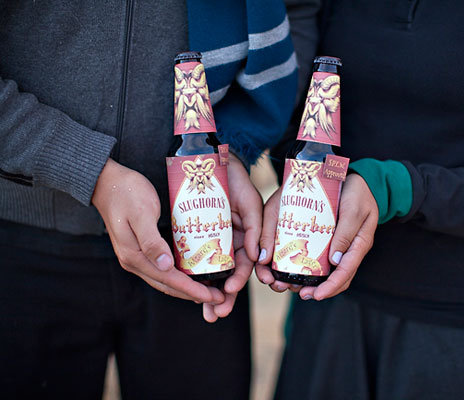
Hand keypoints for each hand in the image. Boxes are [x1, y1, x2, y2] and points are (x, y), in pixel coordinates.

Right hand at [92, 158, 223, 303]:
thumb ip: (151, 241)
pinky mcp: (140, 249)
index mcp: (135, 255)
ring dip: (186, 287)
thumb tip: (165, 266)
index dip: (192, 290)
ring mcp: (136, 256)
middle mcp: (134, 261)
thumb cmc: (126, 192)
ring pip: (165, 279)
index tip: (212, 296)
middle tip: (218, 297)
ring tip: (209, 289)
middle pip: (168, 285)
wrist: (106, 181)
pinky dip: (179, 275)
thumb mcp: (141, 213)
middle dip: (193, 293)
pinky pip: (162, 269)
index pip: (169, 280)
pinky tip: (192, 272)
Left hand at [203, 154, 262, 321]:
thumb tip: (259, 258)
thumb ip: (257, 230)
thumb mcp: (252, 205)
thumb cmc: (239, 182)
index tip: (229, 292)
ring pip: (211, 271)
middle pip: (227, 276)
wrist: (217, 161)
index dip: (238, 281)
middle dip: (222, 297)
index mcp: (247, 240)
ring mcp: (214, 241)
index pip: (244, 266)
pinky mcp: (197, 234)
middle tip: (216, 315)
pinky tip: (185, 286)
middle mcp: (231, 244)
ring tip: (204, 311)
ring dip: (207, 292)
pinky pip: (194, 255)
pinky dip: (192, 272)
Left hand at [256, 173, 377, 299]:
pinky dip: (307, 267)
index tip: (316, 295)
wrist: (356, 178)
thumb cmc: (357, 192)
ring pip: (327, 272)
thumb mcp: (353, 209)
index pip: (346, 272)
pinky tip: (292, 270)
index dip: (331, 286)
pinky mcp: (329, 240)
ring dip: (309, 282)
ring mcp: (340, 246)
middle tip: (298, 293)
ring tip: (290, 286)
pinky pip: (320, 259)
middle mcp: (350, 250)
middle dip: (317, 289)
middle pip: (336, 278)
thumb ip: (345, 233)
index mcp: (359, 244)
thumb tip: (334, 260)